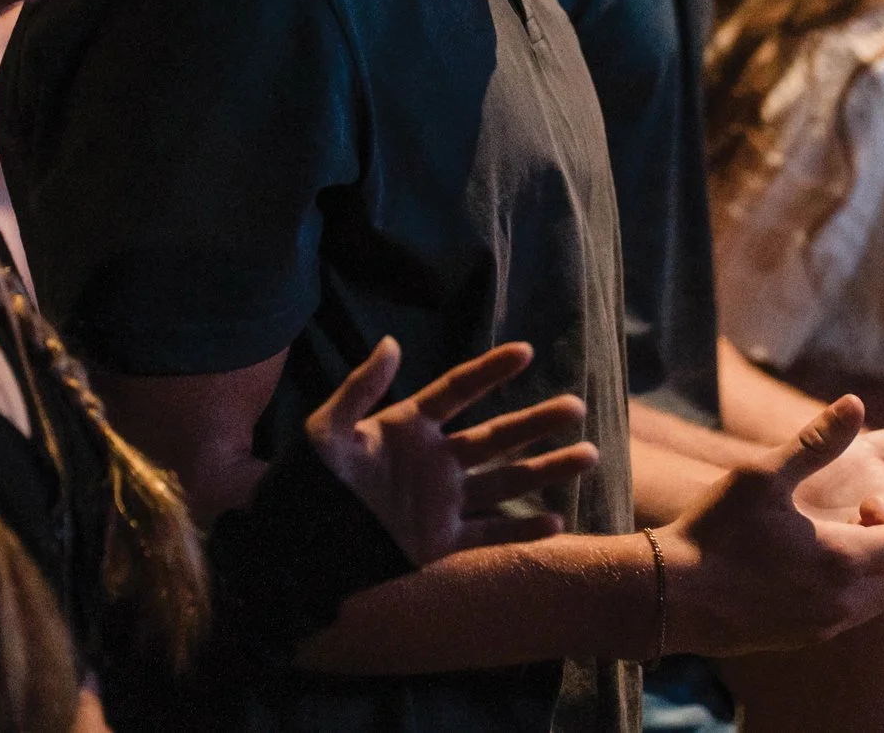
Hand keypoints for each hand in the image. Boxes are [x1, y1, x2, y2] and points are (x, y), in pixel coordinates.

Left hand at [305, 338, 598, 566]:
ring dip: (546, 469)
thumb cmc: (307, 479)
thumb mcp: (328, 429)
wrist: (296, 542)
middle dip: (535, 422)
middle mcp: (436, 460)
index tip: (524, 350)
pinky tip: (557, 519)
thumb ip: (360, 388)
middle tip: (575, 405)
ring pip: (505, 482)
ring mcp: (443, 500)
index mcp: (410, 426)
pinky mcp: (441, 540)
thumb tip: (392, 342)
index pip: (458, 391)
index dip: (490, 371)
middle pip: (496, 436)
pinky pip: (490, 532)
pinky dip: (523, 529)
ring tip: (587, 455)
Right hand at [660, 396, 883, 656]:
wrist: (672, 595)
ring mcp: (827, 625)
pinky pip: (855, 611)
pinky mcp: (808, 637)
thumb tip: (855, 402)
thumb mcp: (764, 474)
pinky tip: (832, 557)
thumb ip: (816, 440)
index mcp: (846, 560)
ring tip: (865, 527)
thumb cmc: (716, 529)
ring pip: (883, 594)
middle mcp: (846, 601)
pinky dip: (860, 583)